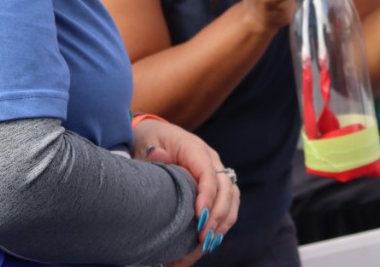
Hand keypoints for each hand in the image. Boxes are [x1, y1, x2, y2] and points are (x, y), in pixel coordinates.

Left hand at [132, 118, 238, 256]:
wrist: (156, 136)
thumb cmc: (151, 141)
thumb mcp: (147, 143)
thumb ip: (153, 152)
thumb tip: (159, 155)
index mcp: (194, 148)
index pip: (208, 172)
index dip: (207, 195)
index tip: (199, 216)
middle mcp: (211, 159)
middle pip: (225, 187)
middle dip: (217, 214)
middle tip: (203, 237)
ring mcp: (217, 171)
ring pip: (232, 197)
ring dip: (223, 221)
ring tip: (208, 243)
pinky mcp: (217, 184)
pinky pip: (229, 202)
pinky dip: (224, 221)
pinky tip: (212, 238)